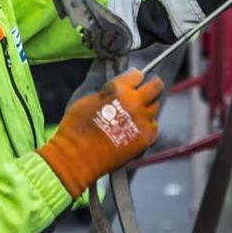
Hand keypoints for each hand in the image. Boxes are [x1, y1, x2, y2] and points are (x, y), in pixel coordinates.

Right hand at [36, 69, 162, 198]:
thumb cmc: (76, 128)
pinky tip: (137, 128)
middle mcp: (134, 103)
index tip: (134, 79)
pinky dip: (148, 126)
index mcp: (118, 90)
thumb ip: (107, 91)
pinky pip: (154, 126)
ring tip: (137, 112)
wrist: (77, 158)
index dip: (134, 77)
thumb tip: (116, 87)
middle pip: (155, 86)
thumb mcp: (86, 99)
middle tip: (149, 88)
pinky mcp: (145, 138)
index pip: (137, 74)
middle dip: (152, 85)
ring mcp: (142, 121)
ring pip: (155, 107)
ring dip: (148, 107)